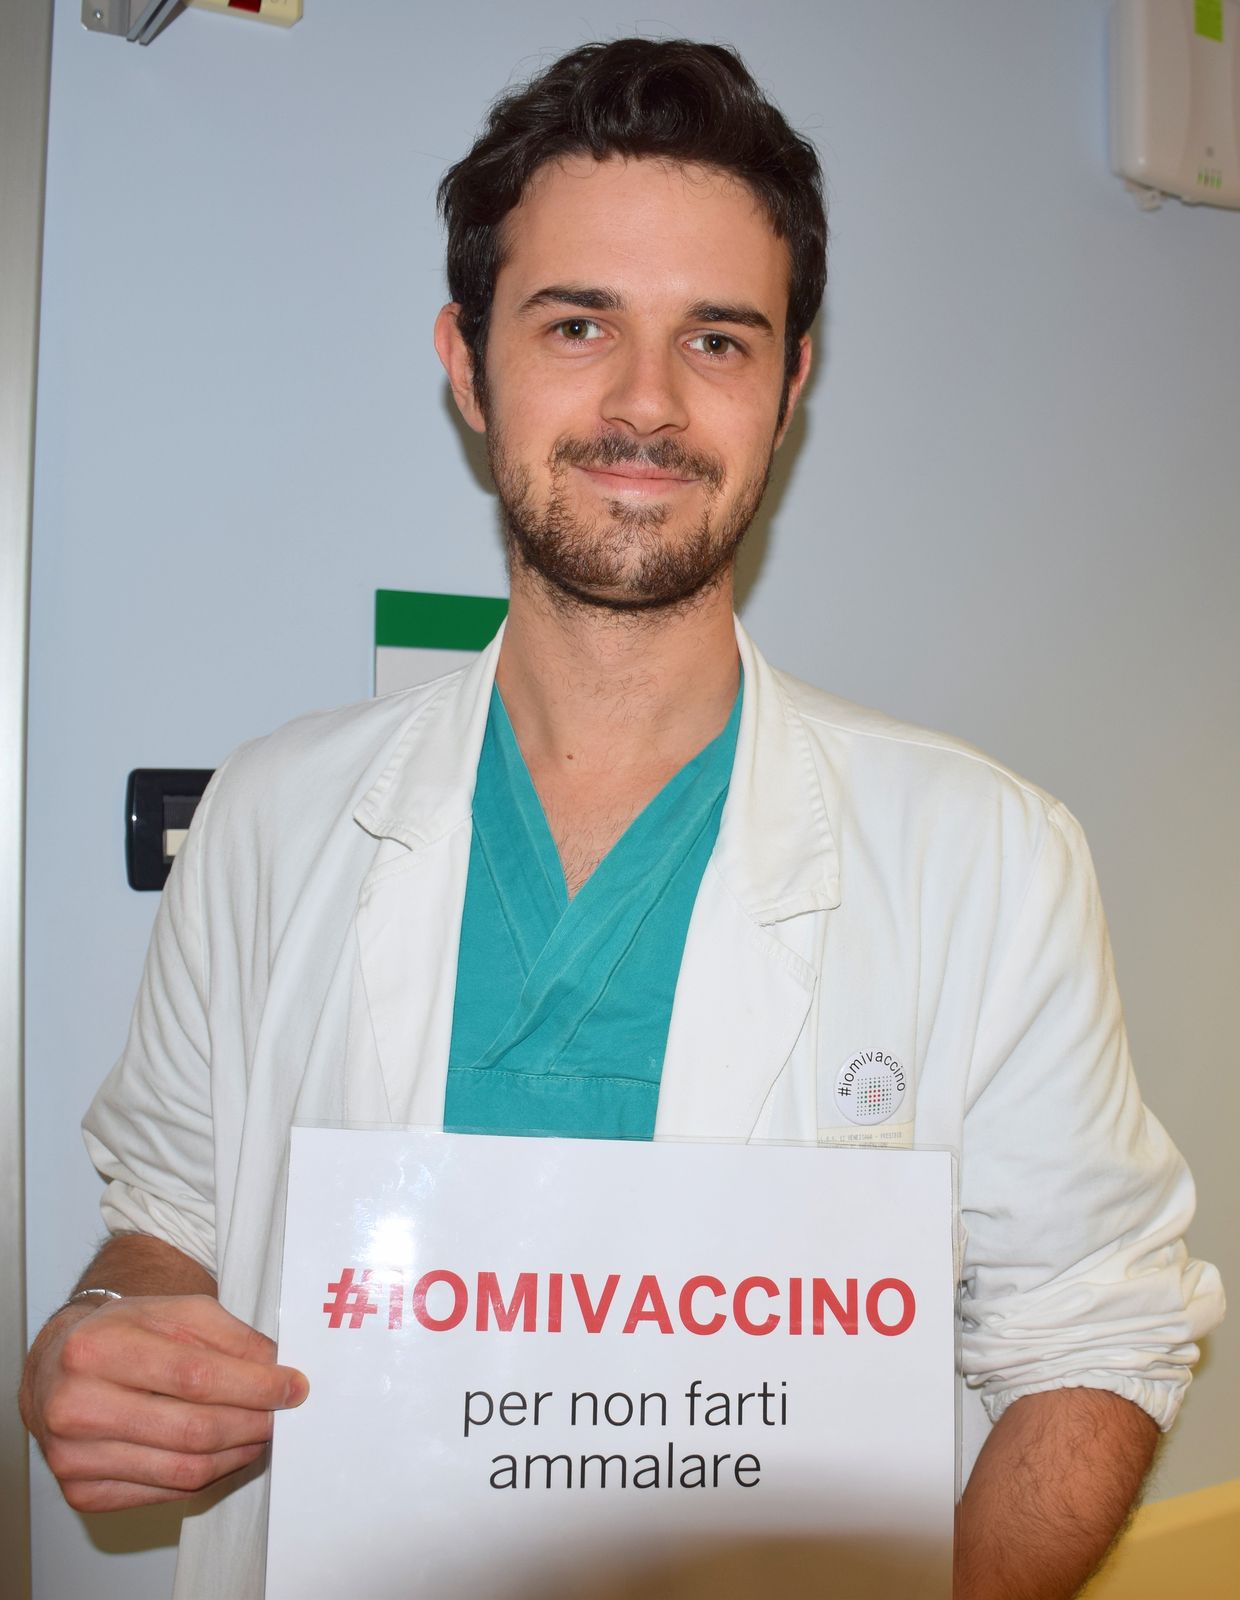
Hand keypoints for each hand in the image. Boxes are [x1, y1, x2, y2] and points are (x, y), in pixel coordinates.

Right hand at [20, 1293, 308, 1511]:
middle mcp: (76, 1406)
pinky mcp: (81, 1492)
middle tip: (282, 1414)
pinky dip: (206, 1475)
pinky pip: (164, 1493)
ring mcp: (73, 1457)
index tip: (292, 1386)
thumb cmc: (121, 1334)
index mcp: (96, 1348)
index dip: (253, 1386)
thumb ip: (229, 1336)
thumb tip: (276, 1370)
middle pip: (191, 1429)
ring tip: (260, 1434)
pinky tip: (224, 1453)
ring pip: (182, 1469)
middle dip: (251, 1423)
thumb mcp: (174, 1311)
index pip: (194, 1375)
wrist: (56, 1368)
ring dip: (236, 1454)